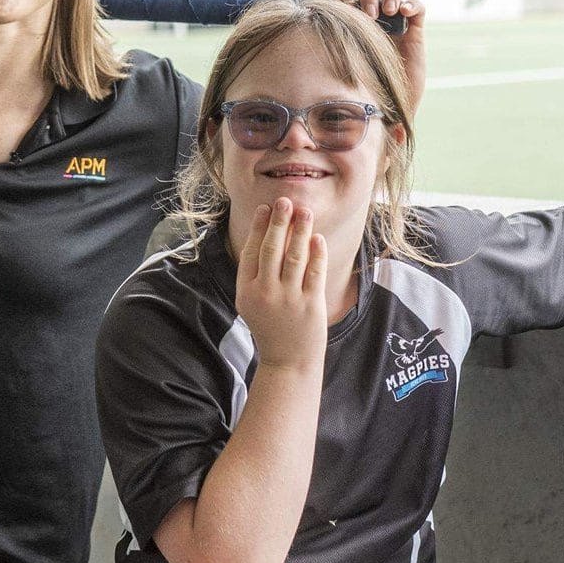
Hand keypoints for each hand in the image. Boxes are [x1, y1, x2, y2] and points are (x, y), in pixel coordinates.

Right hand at [234, 198, 327, 370]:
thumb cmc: (270, 328)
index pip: (252, 251)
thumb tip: (264, 237)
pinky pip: (315, 271)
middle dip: (279, 221)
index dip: (260, 228)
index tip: (266, 208)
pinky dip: (316, 252)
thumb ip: (254, 275)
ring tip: (305, 211)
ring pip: (295, 256)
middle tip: (285, 200)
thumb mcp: (251, 303)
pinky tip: (317, 237)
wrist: (287, 362)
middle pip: (272, 249)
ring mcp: (289, 299)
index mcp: (246, 291)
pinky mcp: (310, 304)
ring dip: (300, 230)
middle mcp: (265, 293)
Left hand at [331, 0, 426, 107]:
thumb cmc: (360, 87)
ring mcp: (394, 20)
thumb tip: (309, 33)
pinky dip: (412, 4)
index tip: (346, 6)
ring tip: (388, 12)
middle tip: (370, 15)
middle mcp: (373, 15)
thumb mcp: (342, 64)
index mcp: (351, 19)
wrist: (388, 106)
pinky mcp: (414, 29)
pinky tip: (405, 13)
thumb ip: (331, 46)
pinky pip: (417, 6)